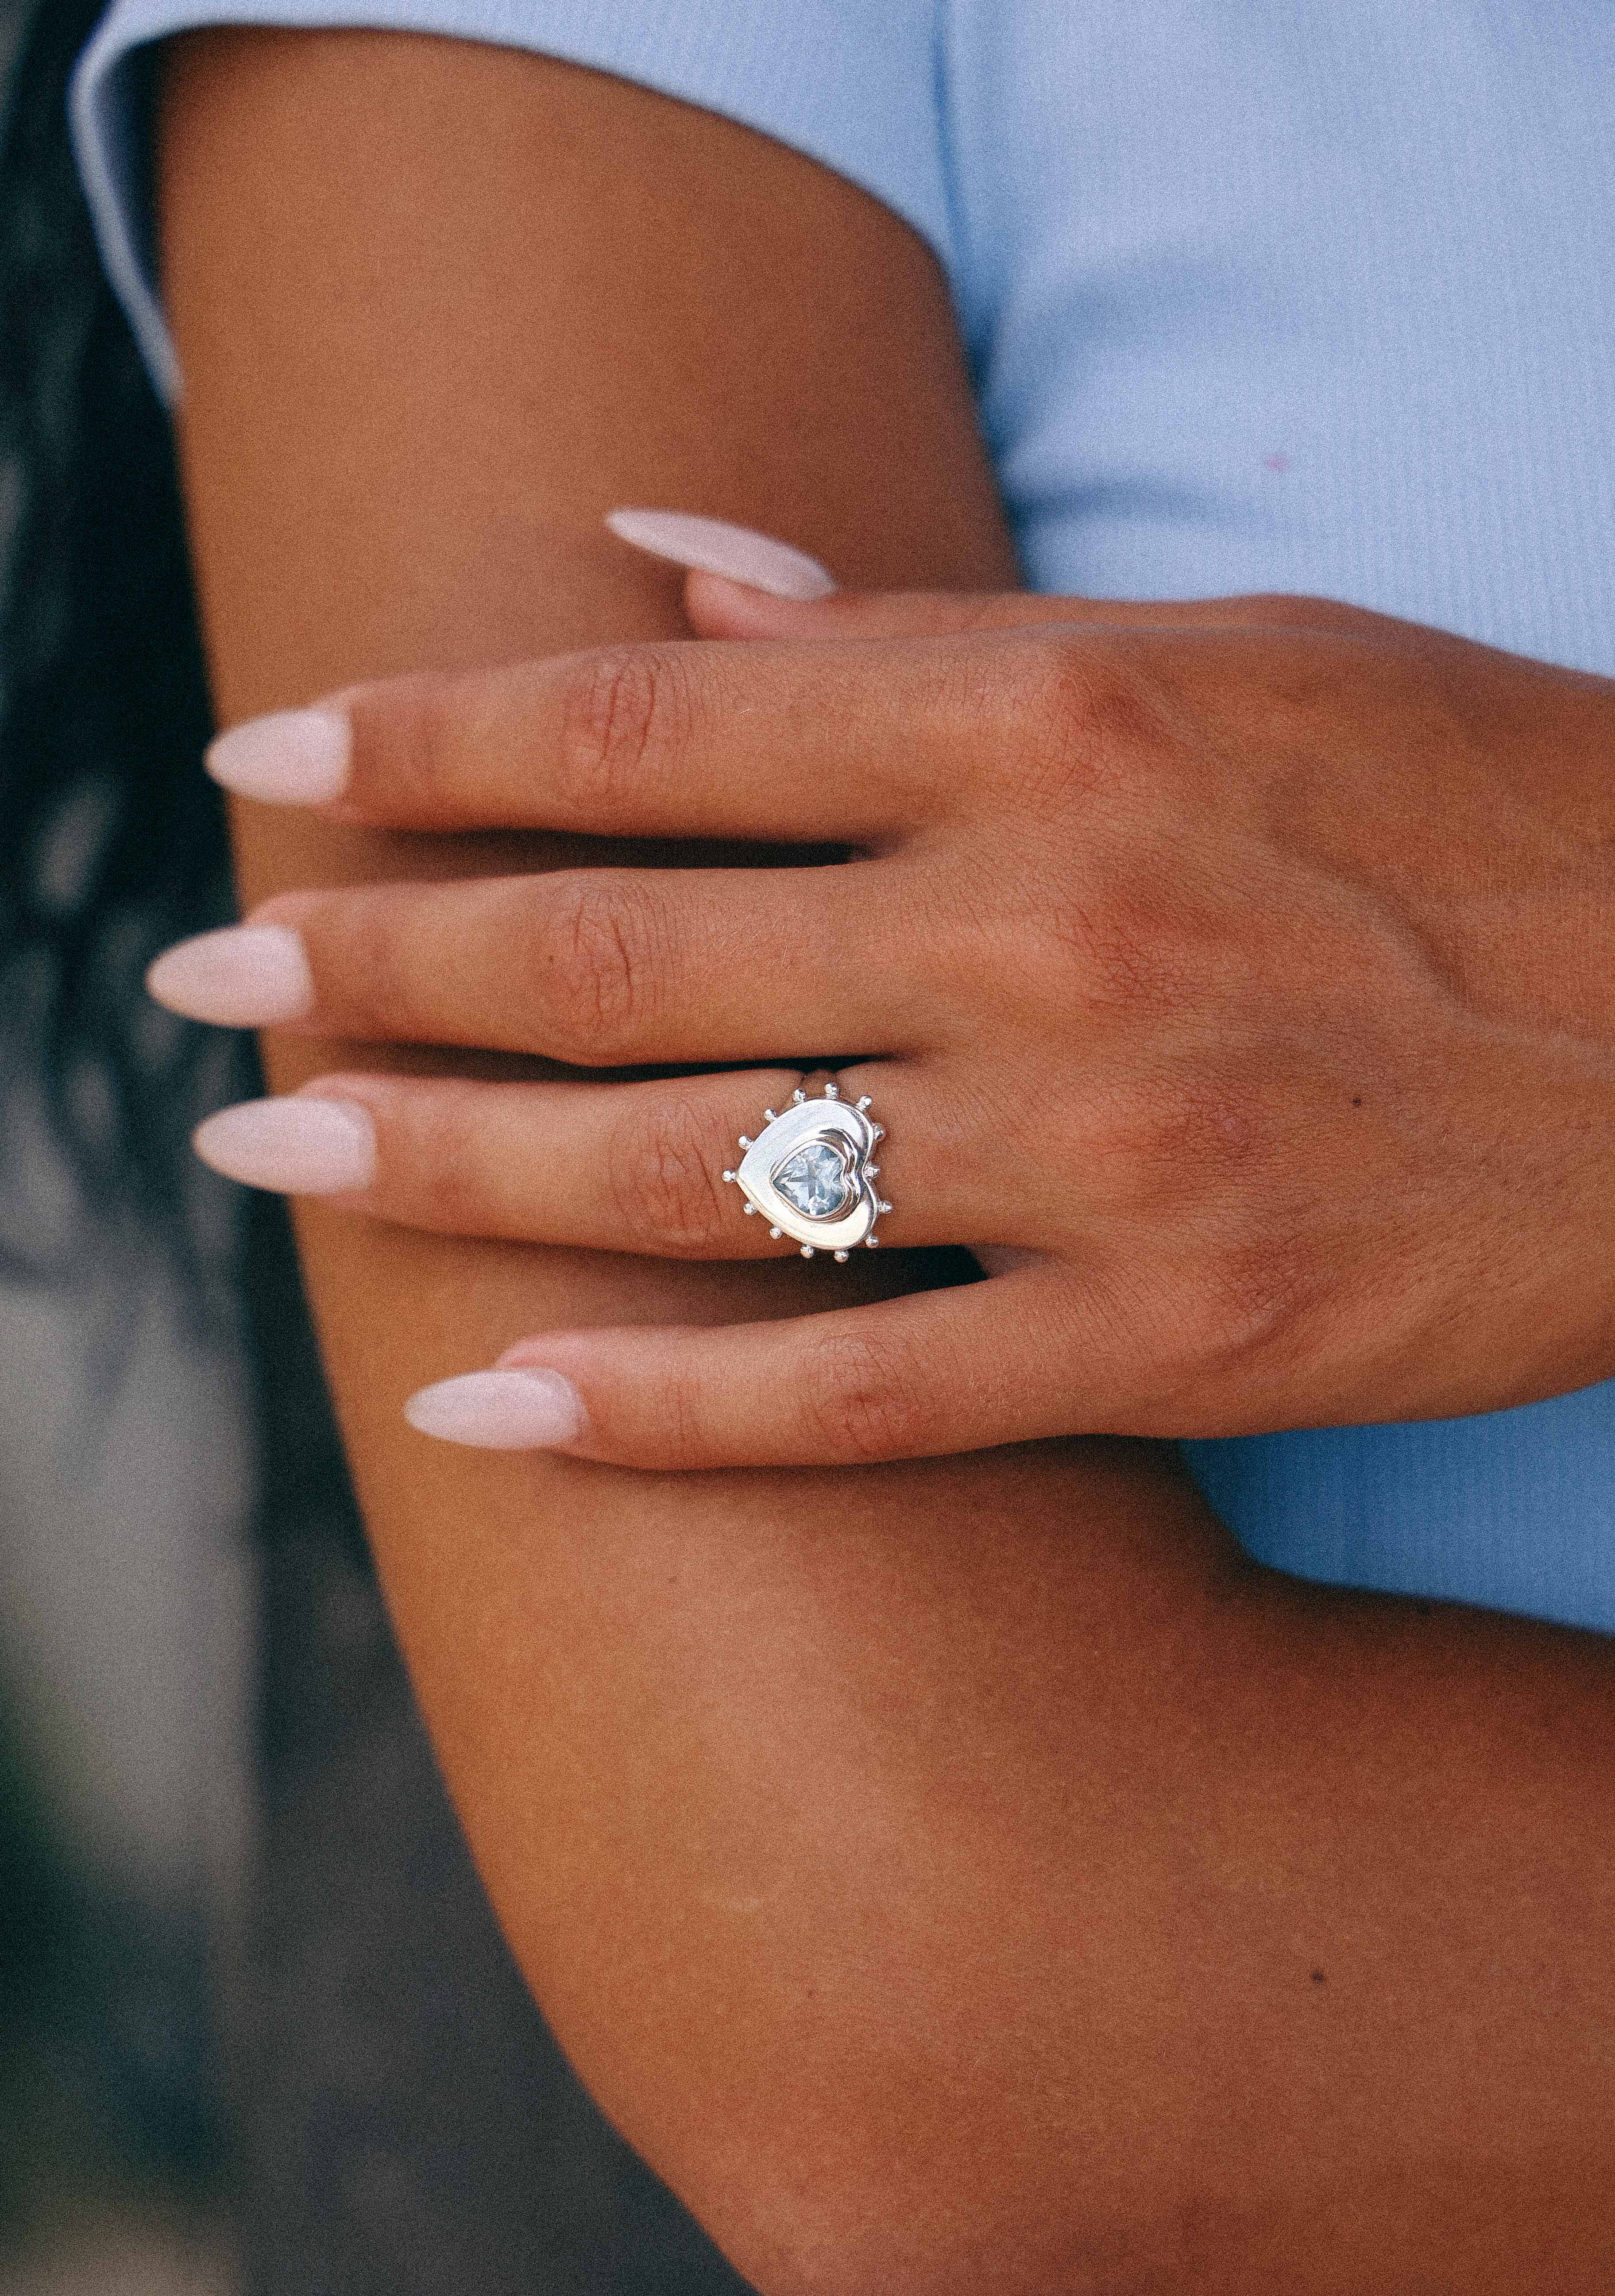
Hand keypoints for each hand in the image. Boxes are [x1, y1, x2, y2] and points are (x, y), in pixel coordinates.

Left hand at [154, 572, 1614, 1466]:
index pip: (648, 724)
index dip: (425, 742)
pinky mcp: (1176, 1336)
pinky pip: (862, 1394)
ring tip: (270, 1168)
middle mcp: (1052, 925)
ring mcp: (1110, 1149)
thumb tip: (659, 583)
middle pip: (618, 950)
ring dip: (445, 1172)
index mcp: (1061, 720)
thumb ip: (919, 632)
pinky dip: (660, 1413)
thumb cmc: (1476, 801)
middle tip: (202, 986)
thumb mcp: (1225, 648)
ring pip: (695, 1172)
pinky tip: (482, 1407)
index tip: (266, 770)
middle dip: (372, 964)